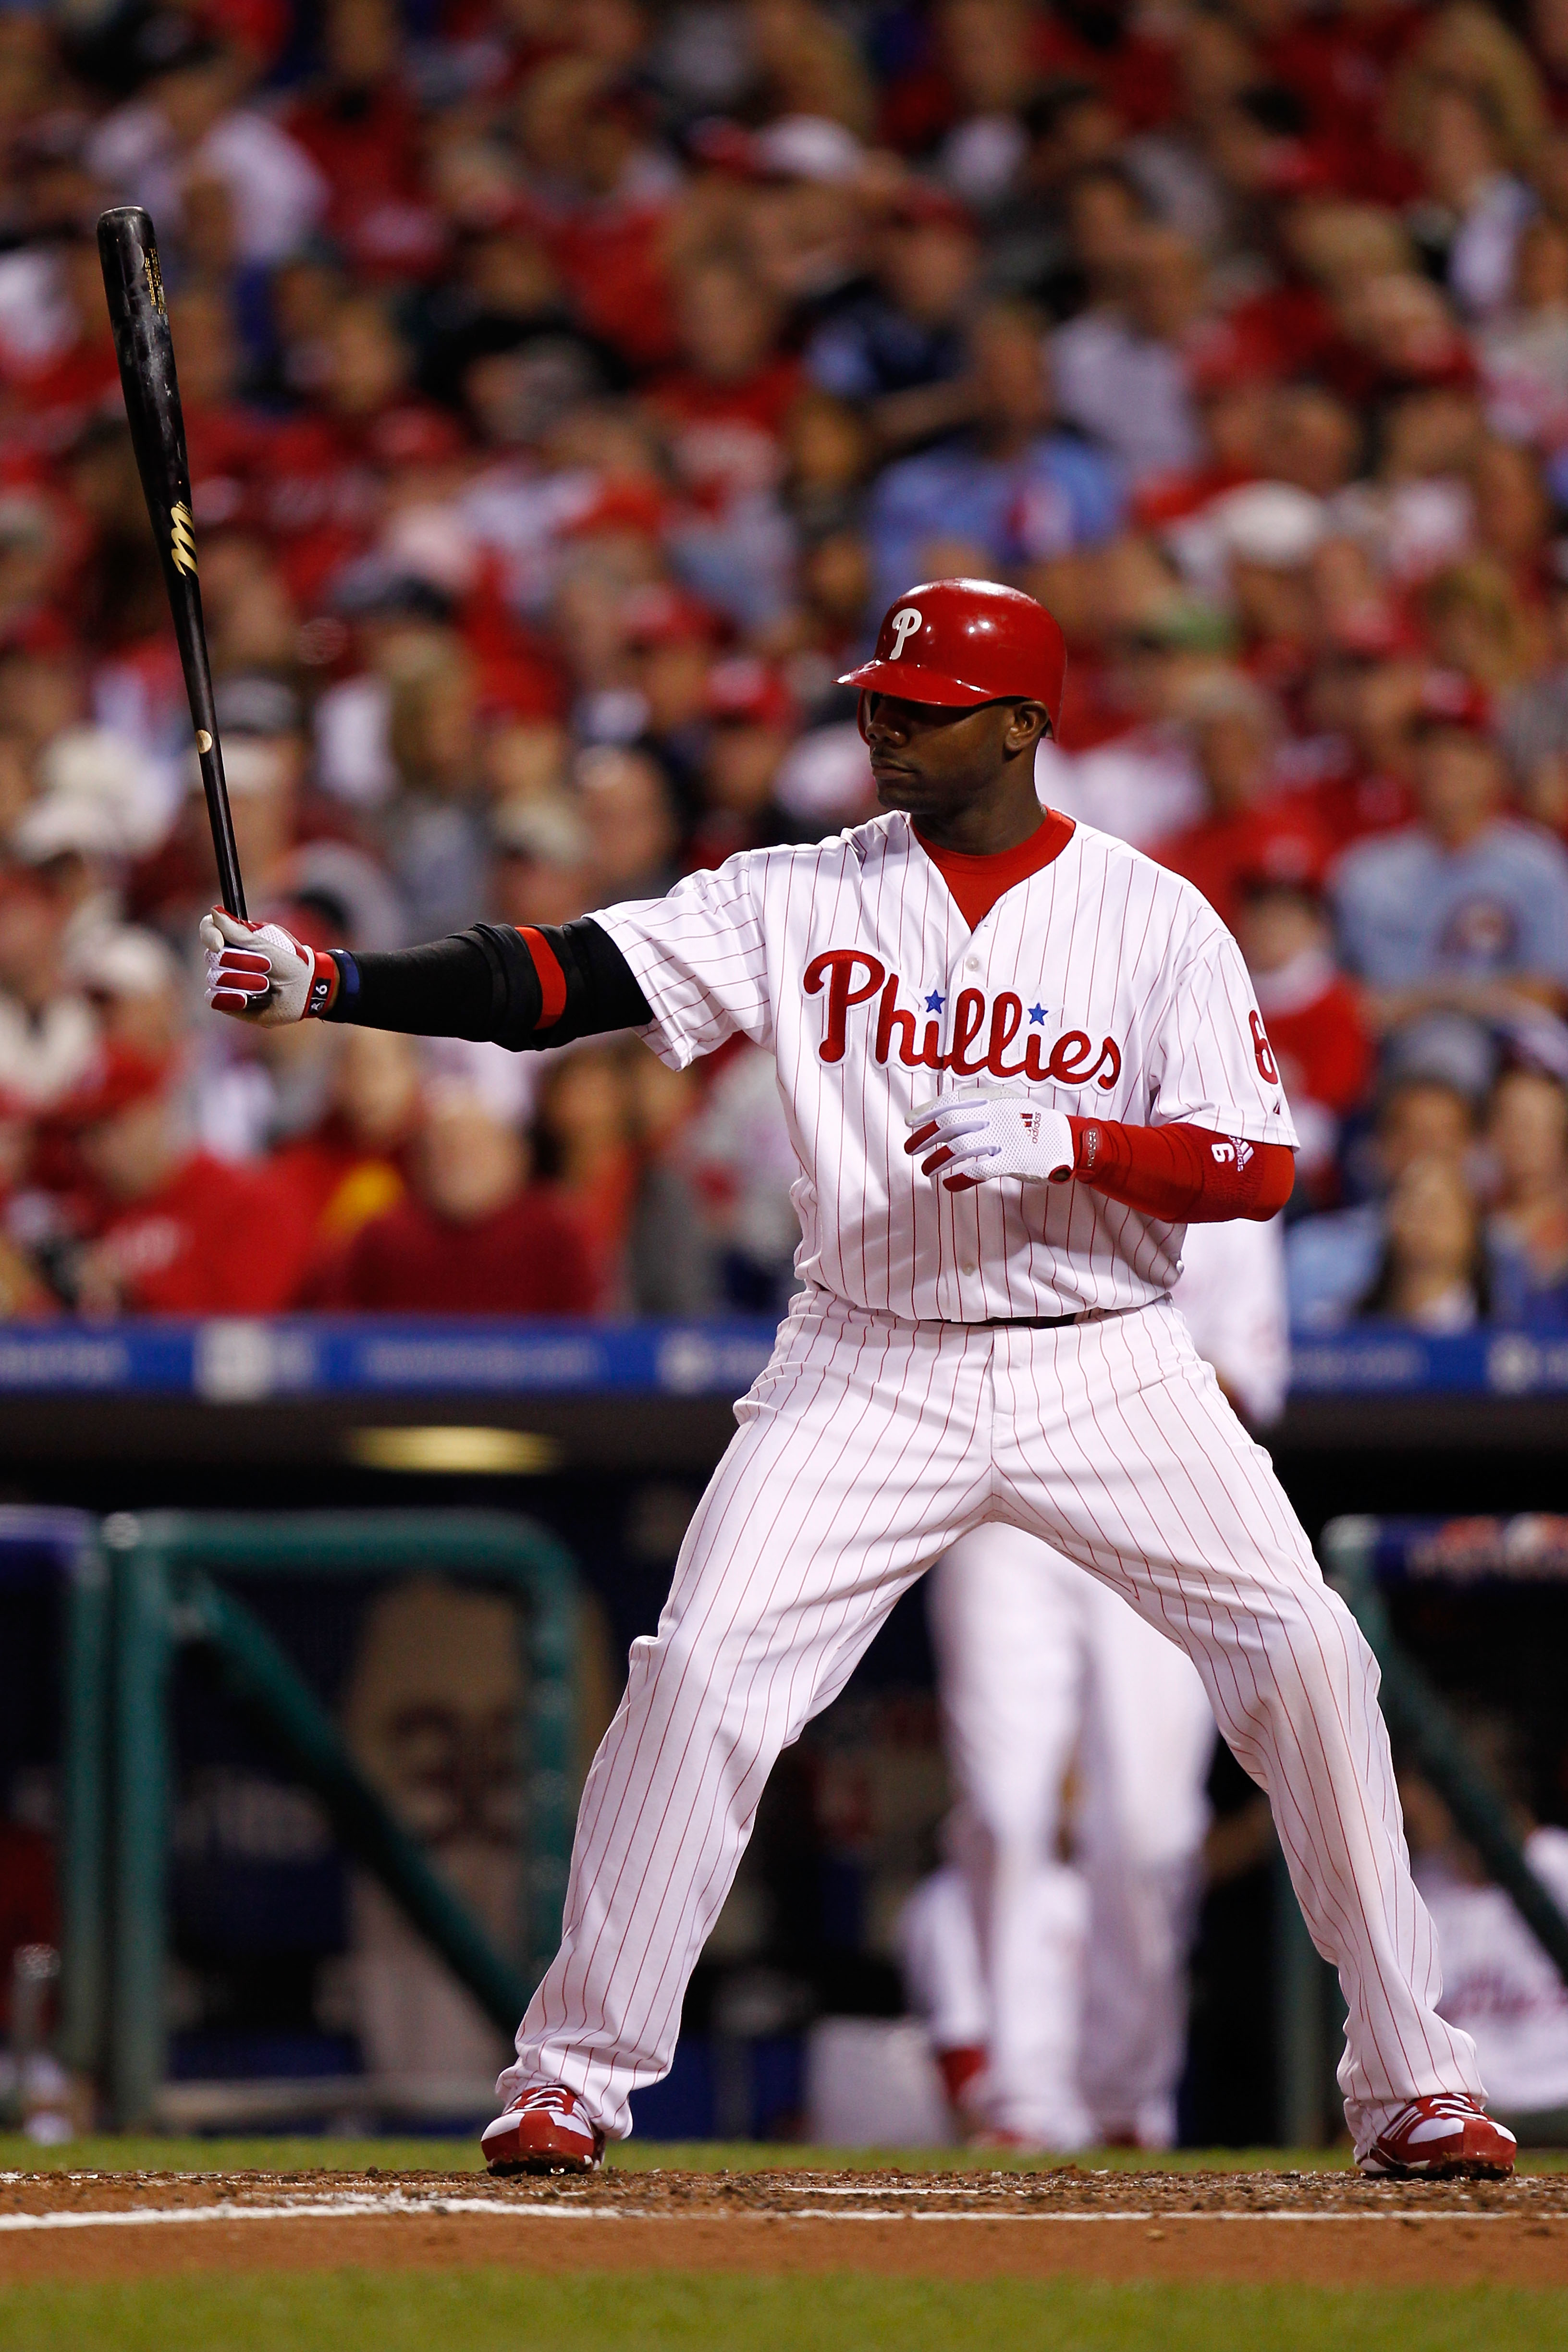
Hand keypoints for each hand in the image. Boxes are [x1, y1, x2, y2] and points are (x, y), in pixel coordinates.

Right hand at [200, 907, 337, 1025]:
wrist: (303, 991)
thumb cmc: (288, 963)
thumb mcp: (265, 945)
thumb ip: (238, 931)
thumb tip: (214, 912)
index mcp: (234, 939)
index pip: (208, 929)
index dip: (209, 935)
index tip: (219, 944)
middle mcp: (225, 958)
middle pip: (213, 957)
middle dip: (242, 963)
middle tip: (267, 966)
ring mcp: (224, 980)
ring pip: (215, 979)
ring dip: (244, 982)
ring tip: (266, 985)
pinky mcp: (227, 1001)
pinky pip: (214, 999)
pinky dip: (230, 999)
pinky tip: (246, 1000)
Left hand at [905, 1087, 1076, 1190]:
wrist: (1069, 1140)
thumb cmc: (1033, 1124)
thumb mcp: (1009, 1102)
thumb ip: (982, 1104)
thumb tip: (946, 1113)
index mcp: (993, 1098)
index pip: (951, 1101)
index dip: (927, 1111)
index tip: (910, 1122)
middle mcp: (996, 1114)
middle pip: (949, 1124)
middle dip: (924, 1137)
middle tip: (910, 1150)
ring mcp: (1005, 1137)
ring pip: (958, 1149)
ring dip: (936, 1161)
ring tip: (926, 1170)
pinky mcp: (1013, 1160)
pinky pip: (978, 1171)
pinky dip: (959, 1179)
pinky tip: (949, 1185)